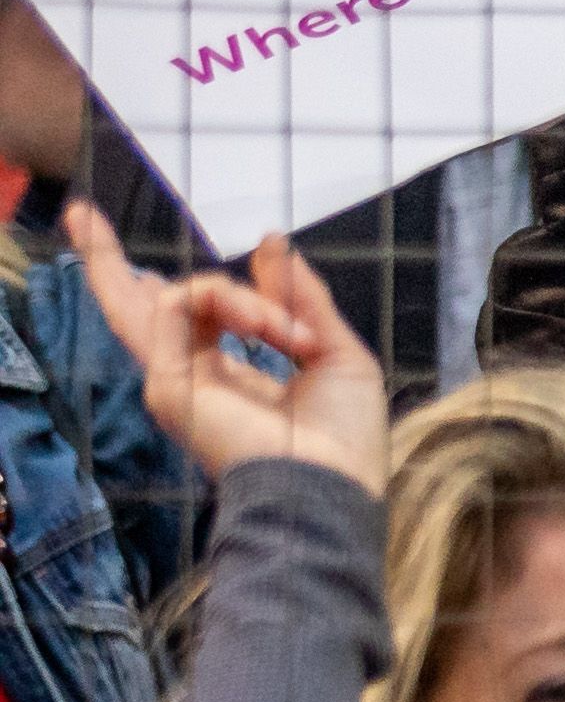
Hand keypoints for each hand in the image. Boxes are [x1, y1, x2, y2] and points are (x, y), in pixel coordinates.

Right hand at [61, 206, 385, 486]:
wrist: (332, 486)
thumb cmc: (344, 439)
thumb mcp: (336, 352)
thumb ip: (301, 298)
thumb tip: (272, 243)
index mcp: (230, 376)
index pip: (187, 319)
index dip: (184, 281)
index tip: (239, 251)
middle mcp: (192, 377)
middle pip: (133, 308)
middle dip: (106, 259)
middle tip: (83, 215)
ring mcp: (174, 380)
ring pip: (169, 297)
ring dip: (238, 296)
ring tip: (285, 330)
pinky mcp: (167, 382)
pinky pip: (176, 307)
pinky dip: (229, 302)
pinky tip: (269, 328)